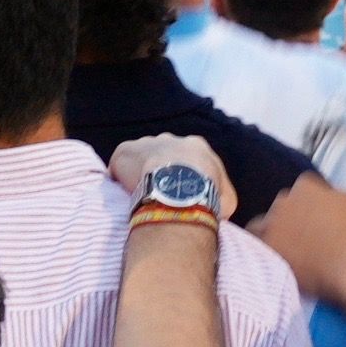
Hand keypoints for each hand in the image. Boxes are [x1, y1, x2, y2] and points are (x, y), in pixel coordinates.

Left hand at [107, 132, 237, 219]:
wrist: (178, 189)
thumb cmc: (207, 195)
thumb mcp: (226, 200)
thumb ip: (221, 198)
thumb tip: (218, 207)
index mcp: (196, 146)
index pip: (189, 159)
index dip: (184, 177)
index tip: (180, 193)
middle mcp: (171, 139)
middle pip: (163, 155)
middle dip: (161, 171)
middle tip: (160, 195)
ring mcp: (146, 143)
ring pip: (140, 158)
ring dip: (140, 174)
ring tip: (140, 197)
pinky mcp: (124, 152)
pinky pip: (119, 166)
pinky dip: (119, 178)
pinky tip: (122, 196)